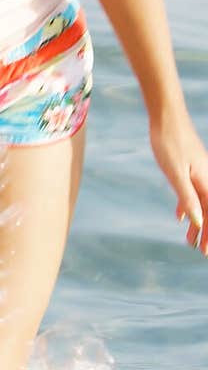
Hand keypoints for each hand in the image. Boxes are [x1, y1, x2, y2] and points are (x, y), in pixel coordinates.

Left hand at [149, 109, 207, 255]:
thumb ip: (187, 197)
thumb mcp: (176, 174)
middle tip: (200, 251)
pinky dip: (188, 207)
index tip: (206, 252)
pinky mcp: (189, 167)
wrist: (166, 116)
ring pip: (201, 203)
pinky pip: (191, 193)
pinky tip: (181, 218)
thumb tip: (199, 221)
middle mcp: (206, 178)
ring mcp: (198, 172)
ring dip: (197, 222)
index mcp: (205, 182)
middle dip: (206, 232)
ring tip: (189, 240)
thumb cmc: (169, 143)